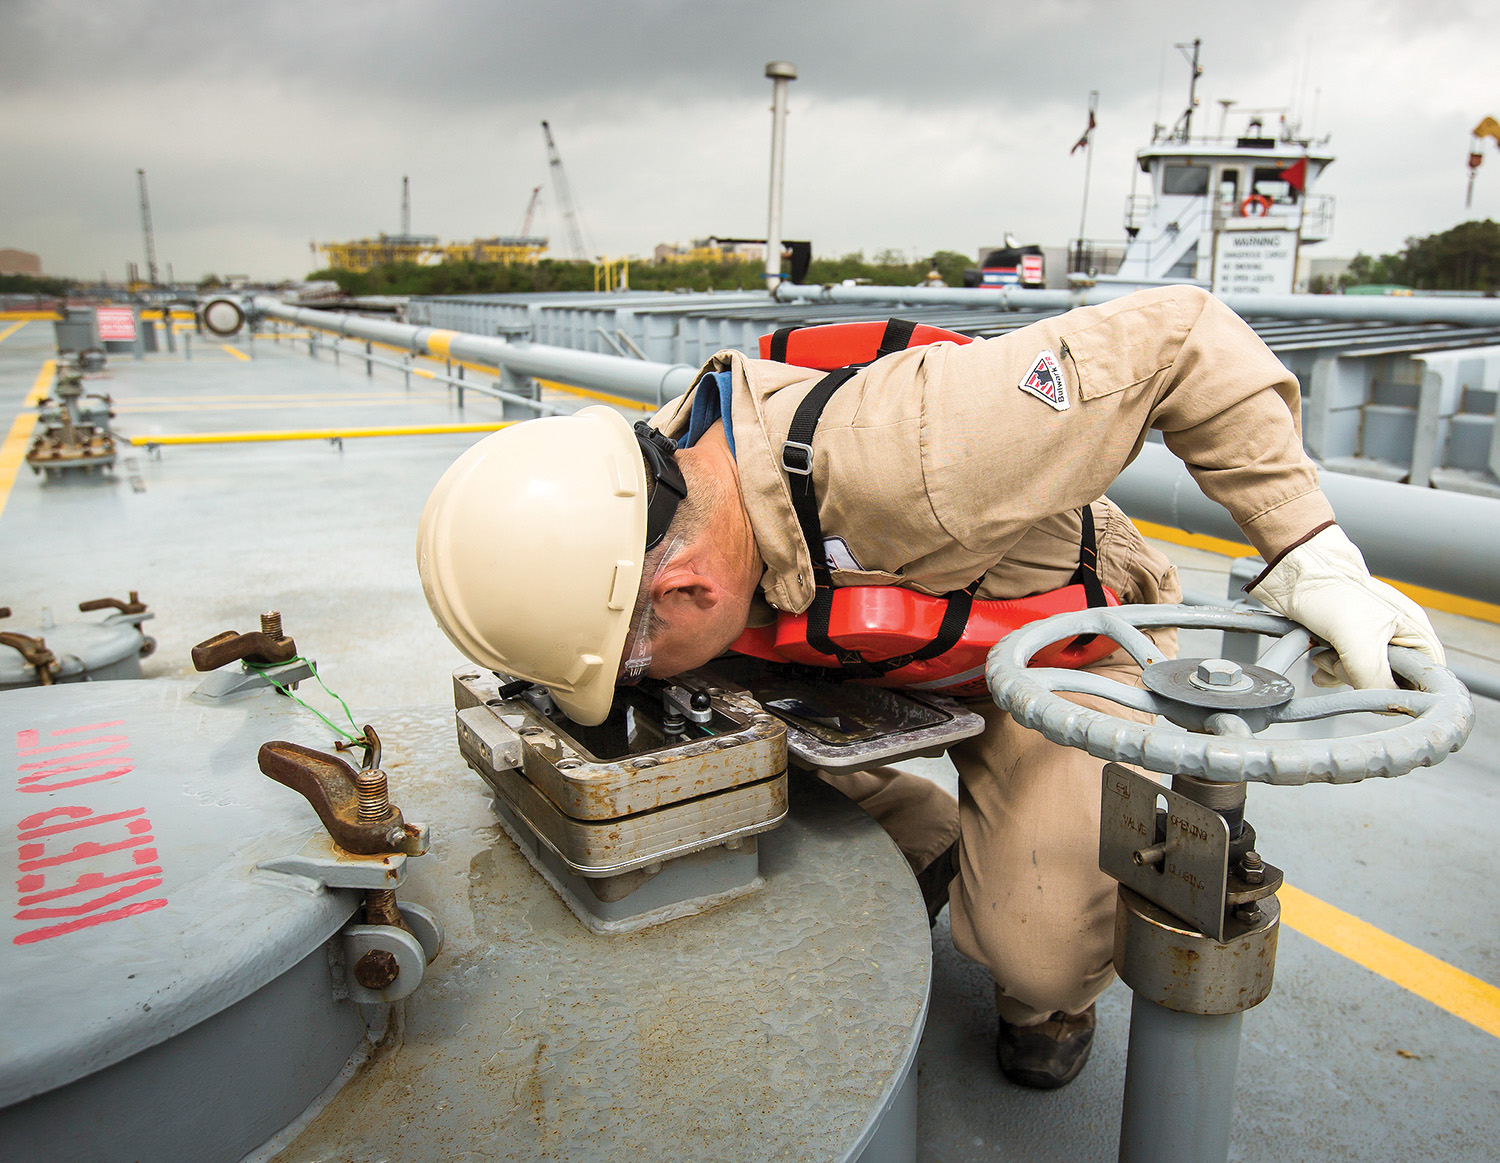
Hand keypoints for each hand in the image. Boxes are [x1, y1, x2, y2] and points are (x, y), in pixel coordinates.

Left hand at [1248, 526, 1443, 688]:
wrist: (1295, 571)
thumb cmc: (1332, 590)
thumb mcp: (1360, 641)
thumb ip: (1375, 678)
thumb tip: (1382, 706)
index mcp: (1415, 634)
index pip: (1424, 680)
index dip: (1399, 689)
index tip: (1374, 685)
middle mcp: (1396, 638)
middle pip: (1388, 683)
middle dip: (1359, 678)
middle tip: (1343, 659)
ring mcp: (1369, 641)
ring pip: (1361, 679)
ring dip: (1338, 673)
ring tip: (1325, 653)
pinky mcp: (1344, 642)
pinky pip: (1341, 670)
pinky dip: (1327, 669)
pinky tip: (1317, 656)